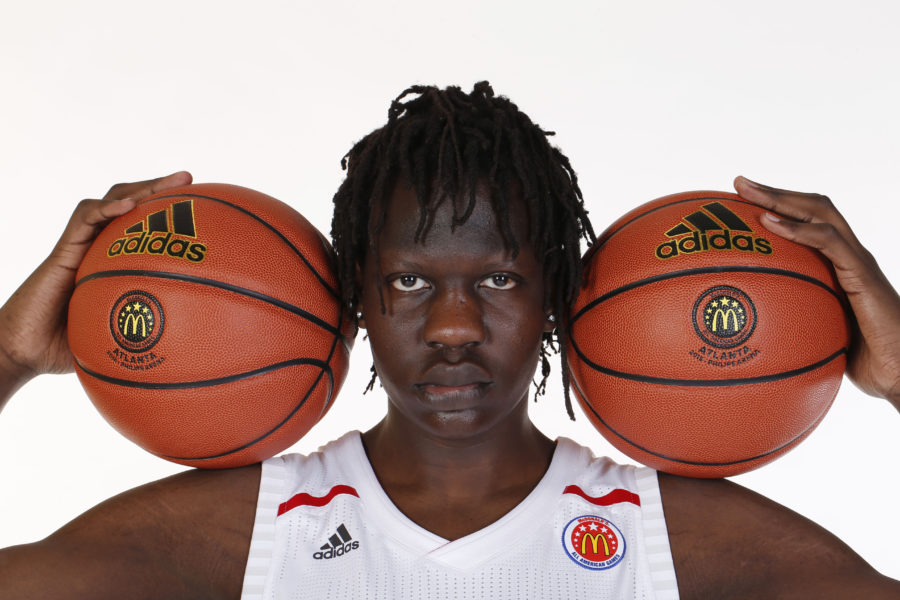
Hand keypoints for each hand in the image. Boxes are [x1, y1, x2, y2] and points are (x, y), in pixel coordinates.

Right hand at [0, 172, 192, 384]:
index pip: (142, 227)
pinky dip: (107, 207)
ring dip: (142, 188)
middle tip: (189, 178)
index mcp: (113, 262)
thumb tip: (188, 346)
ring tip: (173, 181)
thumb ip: (147, 337)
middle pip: (130, 204)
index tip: (197, 205)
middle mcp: (97, 247)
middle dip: (160, 187)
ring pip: (111, 202)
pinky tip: (129, 205)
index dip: (166, 213)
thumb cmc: (65, 350)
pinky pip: (85, 219)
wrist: (22, 352)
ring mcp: (79, 246)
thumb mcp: (118, 341)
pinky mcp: (62, 250)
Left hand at [734, 176, 899, 409]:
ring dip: (781, 198)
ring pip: (822, 213)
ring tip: (747, 191)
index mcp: (839, 266)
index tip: (742, 201)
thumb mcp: (818, 337)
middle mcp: (850, 256)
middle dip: (774, 192)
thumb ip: (791, 323)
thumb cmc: (864, 362)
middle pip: (813, 208)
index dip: (779, 207)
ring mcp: (858, 262)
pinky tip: (769, 223)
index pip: (809, 223)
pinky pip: (830, 242)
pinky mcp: (863, 274)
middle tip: (739, 183)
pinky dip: (798, 228)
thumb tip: (749, 330)